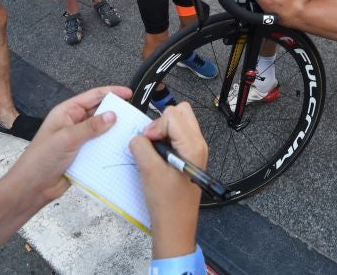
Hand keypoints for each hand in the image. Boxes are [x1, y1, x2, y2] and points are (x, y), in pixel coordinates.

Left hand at [8, 86, 131, 205]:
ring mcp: (78, 139)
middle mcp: (73, 123)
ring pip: (101, 131)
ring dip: (114, 132)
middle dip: (115, 113)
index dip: (111, 93)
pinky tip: (121, 150)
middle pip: (99, 113)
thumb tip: (112, 115)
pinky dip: (109, 148)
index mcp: (66, 112)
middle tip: (134, 116)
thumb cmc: (41, 159)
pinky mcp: (82, 155)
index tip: (129, 93)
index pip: (92, 97)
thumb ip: (90, 127)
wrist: (32, 187)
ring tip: (132, 133)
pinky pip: (99, 147)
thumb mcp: (67, 138)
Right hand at [129, 103, 206, 258]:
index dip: (155, 126)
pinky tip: (159, 156)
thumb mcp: (148, 170)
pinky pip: (178, 135)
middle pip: (180, 111)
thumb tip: (138, 136)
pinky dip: (166, 139)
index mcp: (192, 145)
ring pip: (180, 121)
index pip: (172, 115)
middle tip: (152, 142)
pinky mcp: (190, 156)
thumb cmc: (167, 203)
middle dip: (162, 122)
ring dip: (164, 130)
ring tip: (156, 150)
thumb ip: (141, 146)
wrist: (176, 225)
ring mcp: (196, 149)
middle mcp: (198, 144)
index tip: (147, 143)